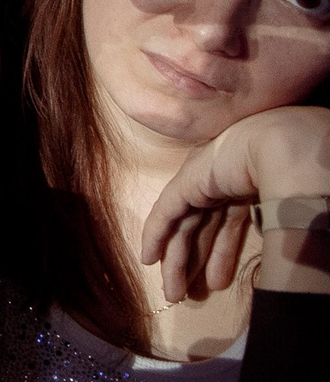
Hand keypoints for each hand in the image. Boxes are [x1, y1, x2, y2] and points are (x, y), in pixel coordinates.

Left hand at [141, 106, 329, 305]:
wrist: (284, 150)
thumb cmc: (296, 181)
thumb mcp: (282, 215)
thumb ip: (273, 236)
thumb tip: (281, 270)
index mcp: (245, 186)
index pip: (225, 226)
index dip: (220, 254)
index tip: (216, 281)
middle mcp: (220, 182)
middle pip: (202, 229)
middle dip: (194, 262)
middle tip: (186, 294)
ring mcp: (202, 180)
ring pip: (184, 227)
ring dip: (177, 261)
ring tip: (175, 293)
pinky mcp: (187, 183)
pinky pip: (166, 214)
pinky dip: (155, 235)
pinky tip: (148, 258)